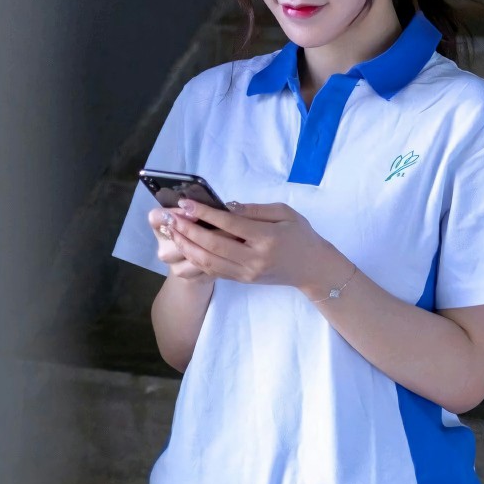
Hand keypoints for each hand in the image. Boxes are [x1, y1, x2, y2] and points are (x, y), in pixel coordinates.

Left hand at [157, 196, 343, 292]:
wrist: (312, 267)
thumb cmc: (300, 235)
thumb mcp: (284, 213)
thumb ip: (254, 210)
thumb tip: (225, 206)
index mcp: (267, 238)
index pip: (229, 225)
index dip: (205, 213)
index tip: (186, 203)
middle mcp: (255, 259)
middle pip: (213, 245)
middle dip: (188, 230)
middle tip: (171, 217)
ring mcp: (247, 273)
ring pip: (209, 262)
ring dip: (187, 246)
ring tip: (173, 231)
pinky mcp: (243, 280)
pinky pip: (214, 271)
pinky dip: (196, 258)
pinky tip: (186, 246)